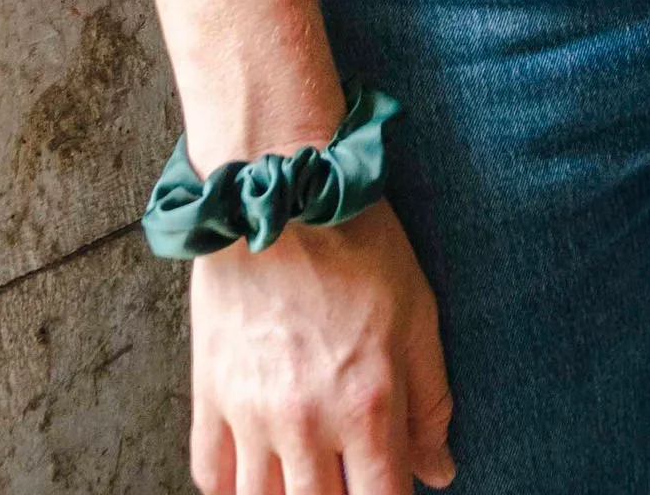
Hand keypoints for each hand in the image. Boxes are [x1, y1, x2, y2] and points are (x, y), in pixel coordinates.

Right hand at [190, 200, 453, 493]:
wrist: (280, 186)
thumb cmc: (360, 244)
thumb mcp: (418, 315)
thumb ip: (430, 402)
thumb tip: (439, 472)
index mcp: (367, 404)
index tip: (392, 490)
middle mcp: (305, 421)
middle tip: (348, 474)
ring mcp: (250, 412)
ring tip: (307, 475)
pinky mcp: (210, 393)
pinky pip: (211, 477)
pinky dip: (233, 488)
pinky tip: (259, 472)